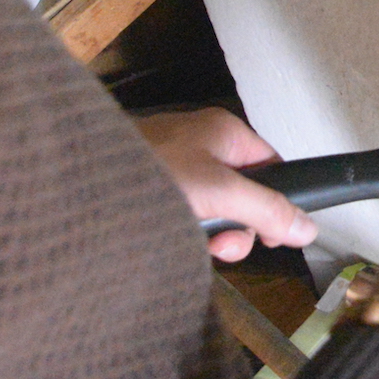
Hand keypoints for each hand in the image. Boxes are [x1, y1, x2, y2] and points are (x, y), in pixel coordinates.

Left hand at [136, 108, 316, 263]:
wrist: (72, 188)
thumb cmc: (142, 172)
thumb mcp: (219, 193)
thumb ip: (268, 210)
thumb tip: (307, 227)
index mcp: (223, 133)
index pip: (271, 168)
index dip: (275, 204)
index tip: (271, 235)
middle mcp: (199, 146)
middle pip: (241, 194)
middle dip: (235, 227)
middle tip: (221, 244)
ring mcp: (172, 168)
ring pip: (210, 209)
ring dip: (207, 233)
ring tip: (189, 241)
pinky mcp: (147, 191)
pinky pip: (180, 214)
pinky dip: (179, 231)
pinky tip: (166, 238)